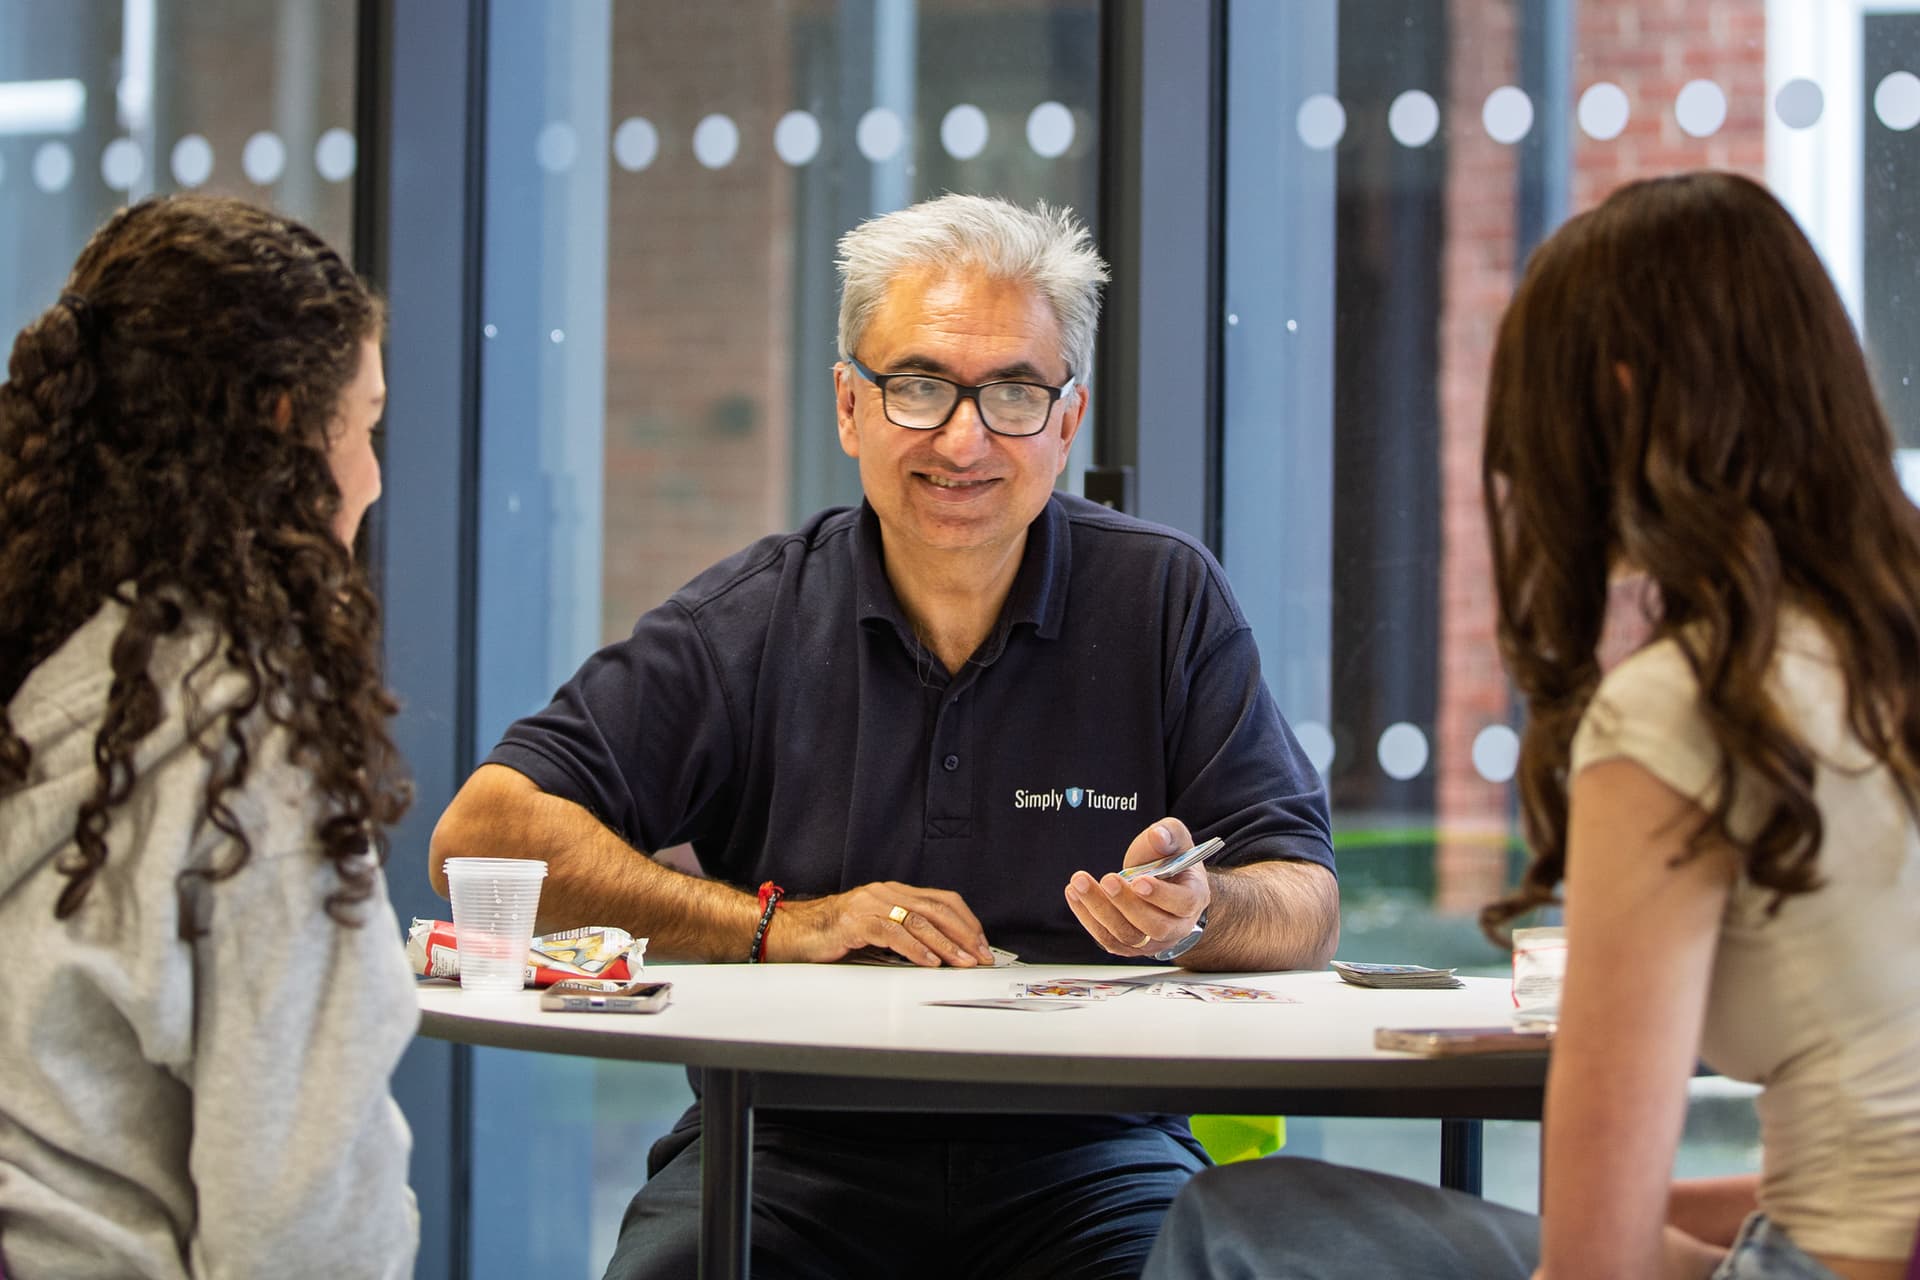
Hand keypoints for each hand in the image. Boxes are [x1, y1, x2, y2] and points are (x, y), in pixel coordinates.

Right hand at [768, 881, 993, 966]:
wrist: (795, 931)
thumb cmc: (835, 934)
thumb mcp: (877, 930)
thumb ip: (904, 934)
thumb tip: (941, 954)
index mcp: (894, 892)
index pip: (941, 900)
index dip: (966, 920)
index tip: (981, 942)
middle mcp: (886, 893)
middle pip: (936, 909)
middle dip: (964, 933)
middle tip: (981, 955)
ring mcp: (871, 905)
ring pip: (918, 921)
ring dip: (945, 944)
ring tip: (962, 961)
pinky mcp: (856, 922)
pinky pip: (892, 934)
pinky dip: (915, 949)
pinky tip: (929, 962)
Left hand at [1064, 817, 1212, 958]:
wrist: (1166, 884)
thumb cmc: (1171, 860)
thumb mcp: (1176, 839)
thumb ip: (1168, 834)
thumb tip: (1158, 836)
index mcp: (1193, 898)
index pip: (1182, 904)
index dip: (1161, 895)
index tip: (1138, 881)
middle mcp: (1176, 926)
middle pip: (1152, 926)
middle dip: (1125, 903)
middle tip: (1107, 880)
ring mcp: (1152, 940)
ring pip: (1127, 936)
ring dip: (1100, 910)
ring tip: (1080, 883)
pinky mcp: (1130, 945)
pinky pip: (1108, 938)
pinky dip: (1088, 918)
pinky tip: (1074, 894)